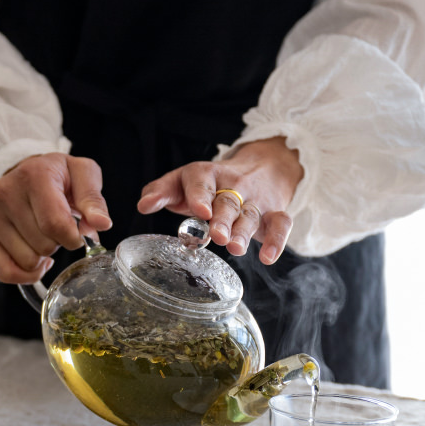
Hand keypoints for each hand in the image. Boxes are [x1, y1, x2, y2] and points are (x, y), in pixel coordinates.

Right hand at [0, 153, 112, 282]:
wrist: (27, 171)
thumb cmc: (58, 175)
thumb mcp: (82, 174)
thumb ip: (93, 199)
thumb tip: (101, 224)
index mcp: (34, 175)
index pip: (54, 224)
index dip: (73, 238)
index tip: (77, 233)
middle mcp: (6, 193)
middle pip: (42, 245)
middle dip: (58, 244)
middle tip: (58, 228)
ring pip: (27, 261)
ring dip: (42, 256)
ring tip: (43, 236)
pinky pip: (6, 273)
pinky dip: (26, 274)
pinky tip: (35, 259)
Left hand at [137, 137, 301, 263]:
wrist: (259, 167)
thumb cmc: (209, 184)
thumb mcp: (182, 182)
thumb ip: (161, 192)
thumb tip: (143, 206)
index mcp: (206, 175)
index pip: (202, 181)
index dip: (201, 195)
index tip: (200, 210)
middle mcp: (232, 185)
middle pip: (228, 202)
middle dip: (223, 219)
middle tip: (217, 235)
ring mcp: (254, 200)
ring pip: (250, 215)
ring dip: (243, 232)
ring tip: (235, 248)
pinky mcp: (273, 213)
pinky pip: (281, 224)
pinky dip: (278, 240)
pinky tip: (268, 258)